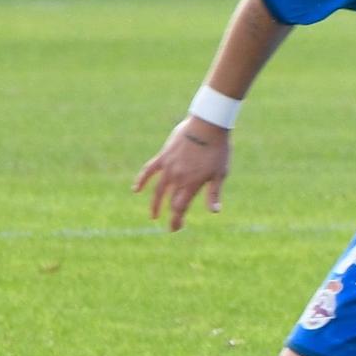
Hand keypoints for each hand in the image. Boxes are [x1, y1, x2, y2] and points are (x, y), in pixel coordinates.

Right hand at [134, 116, 231, 231]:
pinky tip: (136, 189)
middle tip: (172, 224)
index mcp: (192, 184)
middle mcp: (177, 178)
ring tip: (154, 215)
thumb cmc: (218, 150)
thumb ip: (213, 194)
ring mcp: (168, 167)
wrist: (207, 126)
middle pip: (170, 201)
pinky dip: (141, 180)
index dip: (176, 220)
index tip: (175, 229)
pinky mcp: (163, 156)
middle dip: (171, 215)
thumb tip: (214, 212)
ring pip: (158, 189)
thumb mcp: (219, 174)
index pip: (180, 208)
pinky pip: (149, 170)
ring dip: (155, 203)